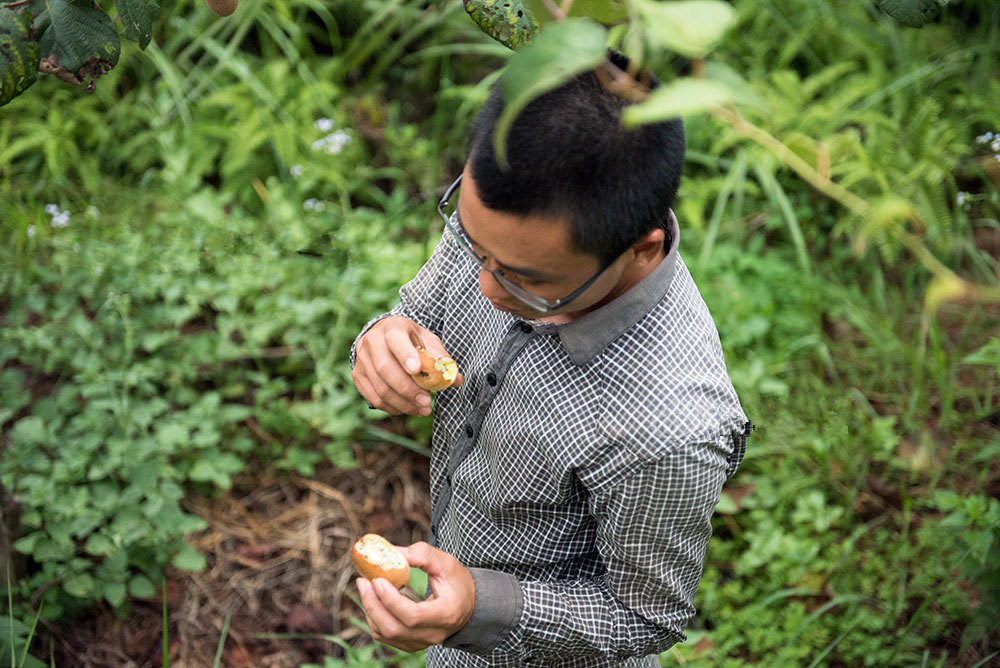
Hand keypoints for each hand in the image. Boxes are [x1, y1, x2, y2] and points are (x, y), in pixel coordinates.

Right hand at [352, 316, 463, 415]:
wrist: (384, 336)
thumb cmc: (411, 340)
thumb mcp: (427, 341)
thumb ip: (441, 358)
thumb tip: (456, 379)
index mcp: (392, 328)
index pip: (395, 339)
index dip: (405, 355)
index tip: (417, 371)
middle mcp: (372, 341)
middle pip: (385, 368)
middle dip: (408, 389)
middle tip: (427, 402)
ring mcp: (362, 359)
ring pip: (380, 388)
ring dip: (403, 403)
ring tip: (423, 409)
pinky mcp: (358, 375)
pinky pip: (373, 398)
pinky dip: (392, 407)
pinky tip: (407, 409)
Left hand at [356, 541, 475, 651]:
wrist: (467, 604)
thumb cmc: (456, 581)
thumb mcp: (445, 563)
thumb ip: (421, 555)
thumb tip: (391, 552)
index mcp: (445, 614)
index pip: (413, 615)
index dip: (391, 600)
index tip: (378, 580)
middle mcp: (433, 634)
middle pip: (394, 629)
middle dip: (373, 605)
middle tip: (363, 581)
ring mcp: (422, 642)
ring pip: (386, 635)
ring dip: (370, 611)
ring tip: (365, 587)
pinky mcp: (411, 644)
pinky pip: (385, 637)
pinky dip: (374, 619)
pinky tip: (373, 600)